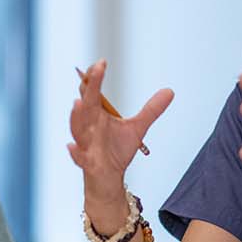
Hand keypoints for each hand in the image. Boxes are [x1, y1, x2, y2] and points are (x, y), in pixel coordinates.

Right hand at [67, 60, 173, 201]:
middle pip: (86, 104)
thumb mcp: (137, 128)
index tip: (102, 62)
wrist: (109, 178)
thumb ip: (151, 110)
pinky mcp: (87, 162)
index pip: (92, 92)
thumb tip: (170, 91)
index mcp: (97, 115)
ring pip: (78, 128)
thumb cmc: (116, 151)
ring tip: (79, 102)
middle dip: (89, 87)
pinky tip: (71, 146)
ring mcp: (86, 143)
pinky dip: (75, 152)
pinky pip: (79, 156)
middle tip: (95, 70)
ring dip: (76, 116)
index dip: (95, 77)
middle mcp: (89, 126)